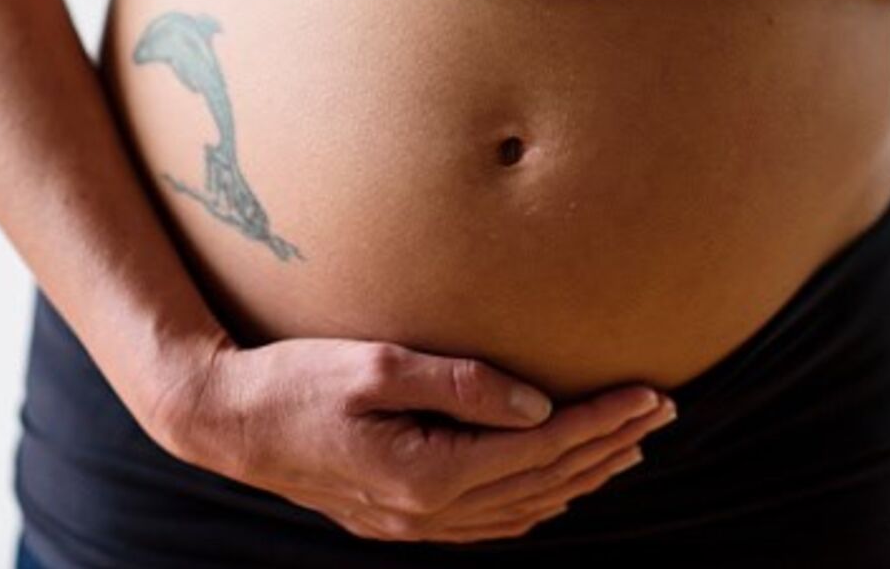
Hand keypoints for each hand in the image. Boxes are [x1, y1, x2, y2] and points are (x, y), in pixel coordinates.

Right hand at [155, 333, 678, 543]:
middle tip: (661, 412)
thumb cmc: (297, 382)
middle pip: (543, 483)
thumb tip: (537, 406)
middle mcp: (428, 513)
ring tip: (628, 445)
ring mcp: (413, 524)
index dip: (601, 421)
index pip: (542, 450)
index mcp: (428, 475)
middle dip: (608, 446)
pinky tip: (556, 483)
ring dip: (581, 477)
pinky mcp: (399, 518)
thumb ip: (461, 385)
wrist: (229, 422)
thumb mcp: (378, 364)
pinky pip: (489, 522)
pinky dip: (536, 501)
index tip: (649, 393)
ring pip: (523, 509)